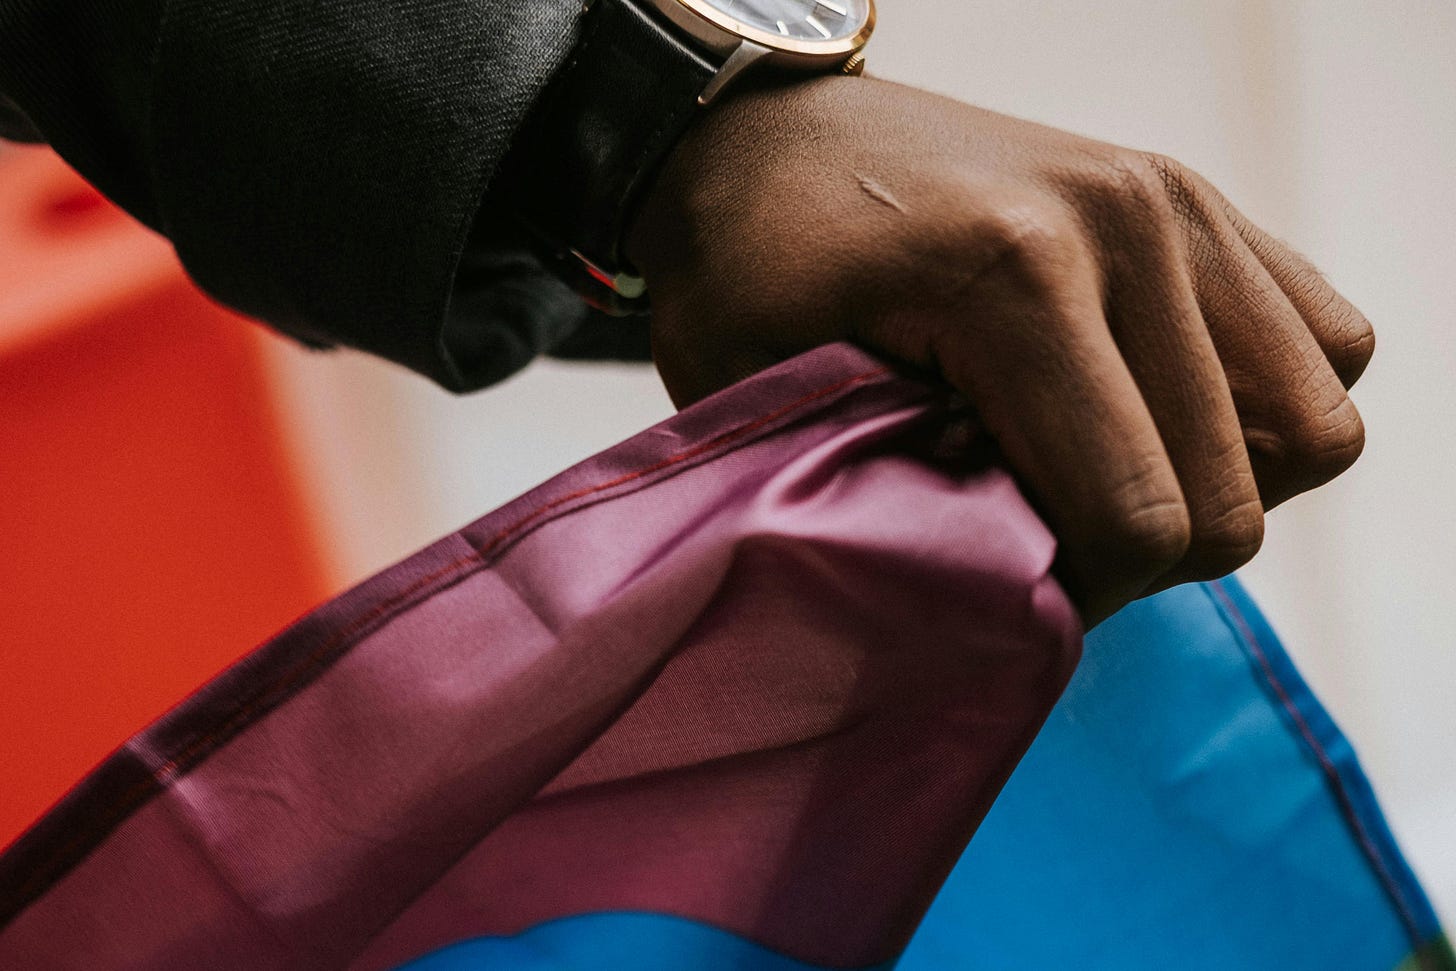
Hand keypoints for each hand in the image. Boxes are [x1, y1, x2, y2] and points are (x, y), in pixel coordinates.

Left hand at [626, 75, 1372, 625]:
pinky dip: (1261, 410)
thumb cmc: (750, 268)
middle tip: (1046, 534)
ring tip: (1106, 473)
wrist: (764, 142)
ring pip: (1311, 428)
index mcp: (1018, 278)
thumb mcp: (770, 402)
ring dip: (1218, 486)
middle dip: (1142, 555)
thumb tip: (1008, 606)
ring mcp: (1180, 204)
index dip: (1077, 595)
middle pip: (1237, 496)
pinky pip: (1322, 347)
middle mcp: (1130, 227)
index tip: (1004, 585)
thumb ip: (889, 512)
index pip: (1138, 519)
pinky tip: (1154, 414)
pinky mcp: (1202, 202)